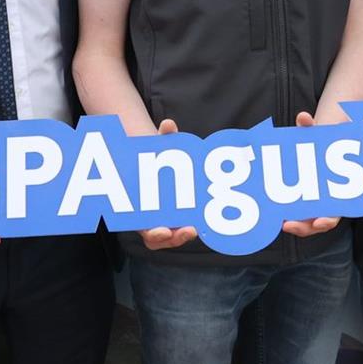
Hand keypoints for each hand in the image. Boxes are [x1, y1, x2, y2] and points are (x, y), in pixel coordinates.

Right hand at [139, 117, 199, 249]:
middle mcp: (158, 221)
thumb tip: (169, 124)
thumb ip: (164, 140)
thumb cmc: (155, 161)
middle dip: (178, 237)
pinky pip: (194, 222)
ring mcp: (172, 221)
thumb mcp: (158, 151)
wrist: (158, 166)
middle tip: (191, 229)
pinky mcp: (186, 216)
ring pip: (181, 234)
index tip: (163, 230)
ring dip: (190, 232)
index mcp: (145, 212)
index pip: (149, 232)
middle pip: (167, 239)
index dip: (156, 234)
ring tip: (202, 225)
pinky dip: (203, 219)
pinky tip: (217, 211)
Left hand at [280, 111, 340, 237]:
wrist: (317, 149)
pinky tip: (266, 210)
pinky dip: (278, 212)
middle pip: (312, 226)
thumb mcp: (318, 136)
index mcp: (333, 196)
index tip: (318, 222)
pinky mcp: (294, 202)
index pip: (332, 216)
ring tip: (273, 220)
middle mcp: (321, 205)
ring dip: (288, 223)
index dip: (326, 221)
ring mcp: (307, 206)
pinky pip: (287, 212)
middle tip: (287, 225)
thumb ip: (310, 128)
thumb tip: (302, 116)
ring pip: (299, 222)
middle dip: (301, 228)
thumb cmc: (321, 145)